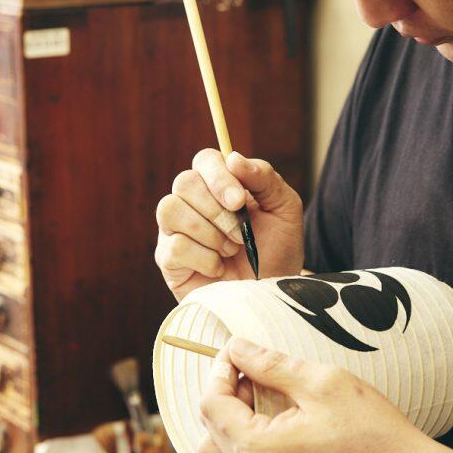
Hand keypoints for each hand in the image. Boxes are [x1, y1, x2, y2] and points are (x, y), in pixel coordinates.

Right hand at [155, 149, 303, 300]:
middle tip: (242, 235)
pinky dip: (204, 258)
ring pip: (170, 209)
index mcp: (218, 185)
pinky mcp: (168, 259)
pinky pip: (174, 246)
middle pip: (184, 182)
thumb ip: (264, 177)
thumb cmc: (276, 249)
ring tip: (231, 250)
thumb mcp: (284, 208)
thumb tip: (233, 158)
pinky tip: (218, 268)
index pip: (204, 160)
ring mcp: (175, 229)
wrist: (271, 293)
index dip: (219, 177)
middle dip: (217, 211)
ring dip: (209, 233)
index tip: (239, 202)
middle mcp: (192, 202)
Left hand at [197, 338, 452, 452]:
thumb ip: (268, 363)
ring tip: (257, 404)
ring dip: (224, 428)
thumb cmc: (371, 428)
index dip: (219, 371)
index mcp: (259, 451)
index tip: (237, 352)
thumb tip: (235, 347)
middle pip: (208, 432)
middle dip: (223, 396)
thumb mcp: (320, 381)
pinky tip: (255, 441)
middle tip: (253, 373)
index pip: (211, 405)